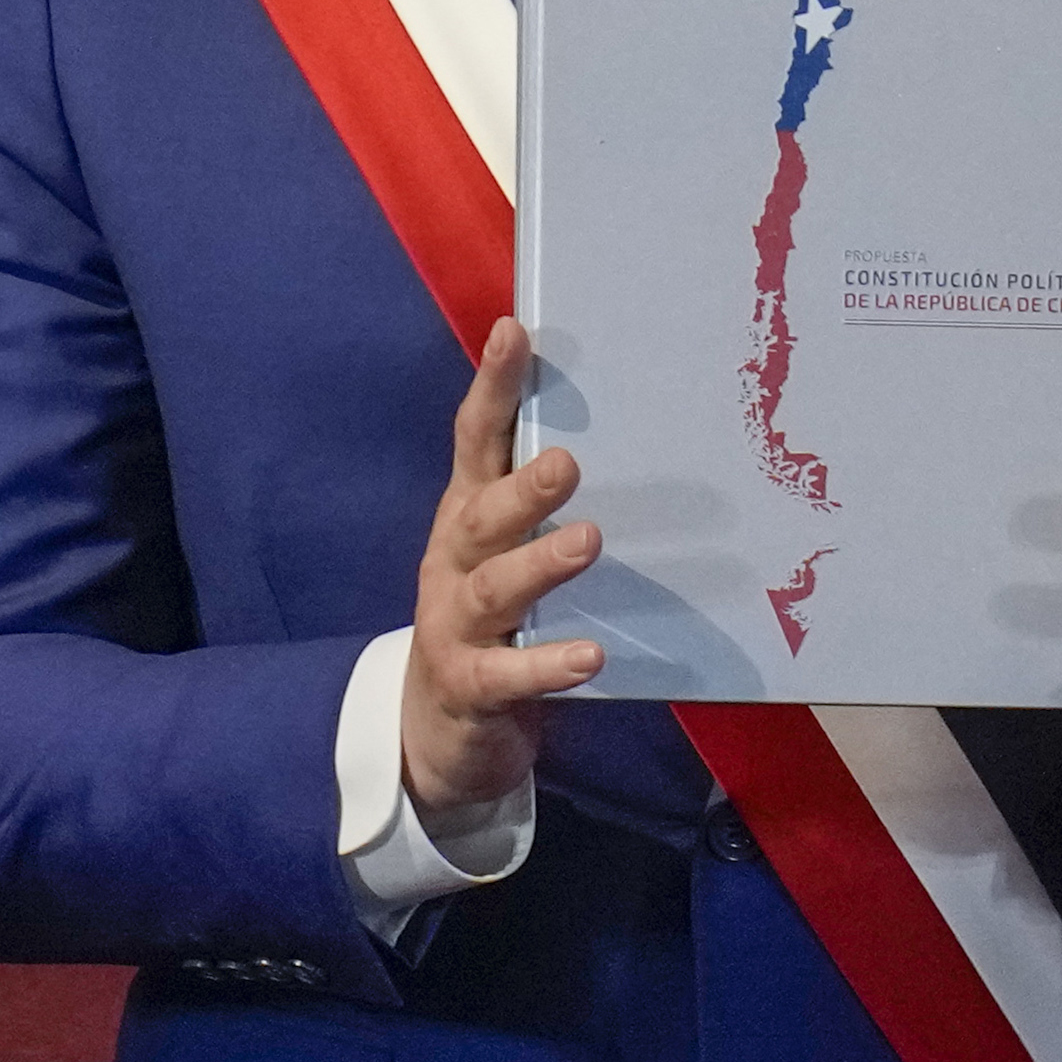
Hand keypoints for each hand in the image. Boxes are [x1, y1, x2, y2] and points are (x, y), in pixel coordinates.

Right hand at [401, 318, 604, 815]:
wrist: (440, 728)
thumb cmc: (496, 620)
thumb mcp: (509, 551)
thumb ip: (542, 500)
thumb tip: (621, 427)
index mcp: (467, 515)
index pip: (476, 442)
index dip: (492, 388)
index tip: (514, 333)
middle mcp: (453, 561)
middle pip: (482, 515)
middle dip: (522, 489)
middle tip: (568, 463)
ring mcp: (453, 625)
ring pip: (493, 590)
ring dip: (538, 565)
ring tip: (586, 543)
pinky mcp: (468, 686)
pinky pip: (508, 675)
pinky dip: (546, 665)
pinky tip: (589, 657)